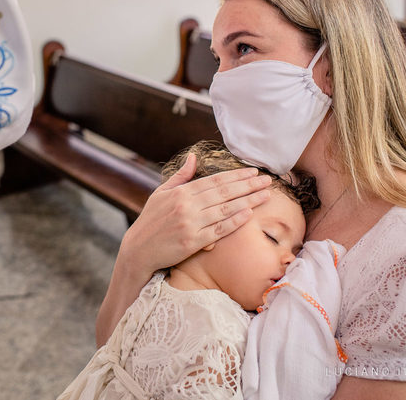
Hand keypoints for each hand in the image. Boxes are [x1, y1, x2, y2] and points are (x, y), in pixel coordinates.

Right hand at [118, 154, 273, 277]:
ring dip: (248, 201)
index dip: (236, 176)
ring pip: (225, 210)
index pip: (215, 181)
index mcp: (181, 192)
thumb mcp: (161, 193)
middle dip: (248, 185)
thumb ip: (181, 176)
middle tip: (267, 180)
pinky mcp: (193, 242)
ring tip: (266, 195)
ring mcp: (191, 224)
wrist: (138, 249)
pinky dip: (235, 221)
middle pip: (224, 193)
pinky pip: (219, 230)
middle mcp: (187, 206)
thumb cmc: (150, 220)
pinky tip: (250, 214)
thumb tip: (194, 157)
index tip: (253, 172)